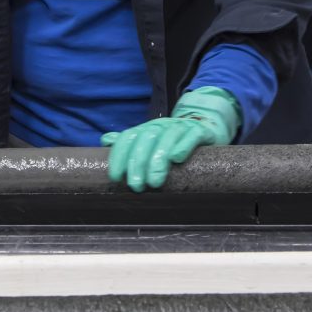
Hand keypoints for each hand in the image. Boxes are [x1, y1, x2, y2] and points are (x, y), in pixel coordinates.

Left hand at [101, 87, 240, 192]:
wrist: (205, 126)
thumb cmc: (173, 141)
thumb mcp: (150, 141)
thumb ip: (130, 143)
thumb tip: (105, 140)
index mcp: (146, 129)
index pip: (128, 137)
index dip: (120, 155)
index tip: (115, 177)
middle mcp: (161, 125)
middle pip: (146, 138)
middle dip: (138, 162)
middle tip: (136, 186)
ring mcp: (181, 127)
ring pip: (167, 137)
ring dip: (158, 159)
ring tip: (154, 182)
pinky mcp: (200, 131)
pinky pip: (192, 135)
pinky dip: (183, 145)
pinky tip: (177, 159)